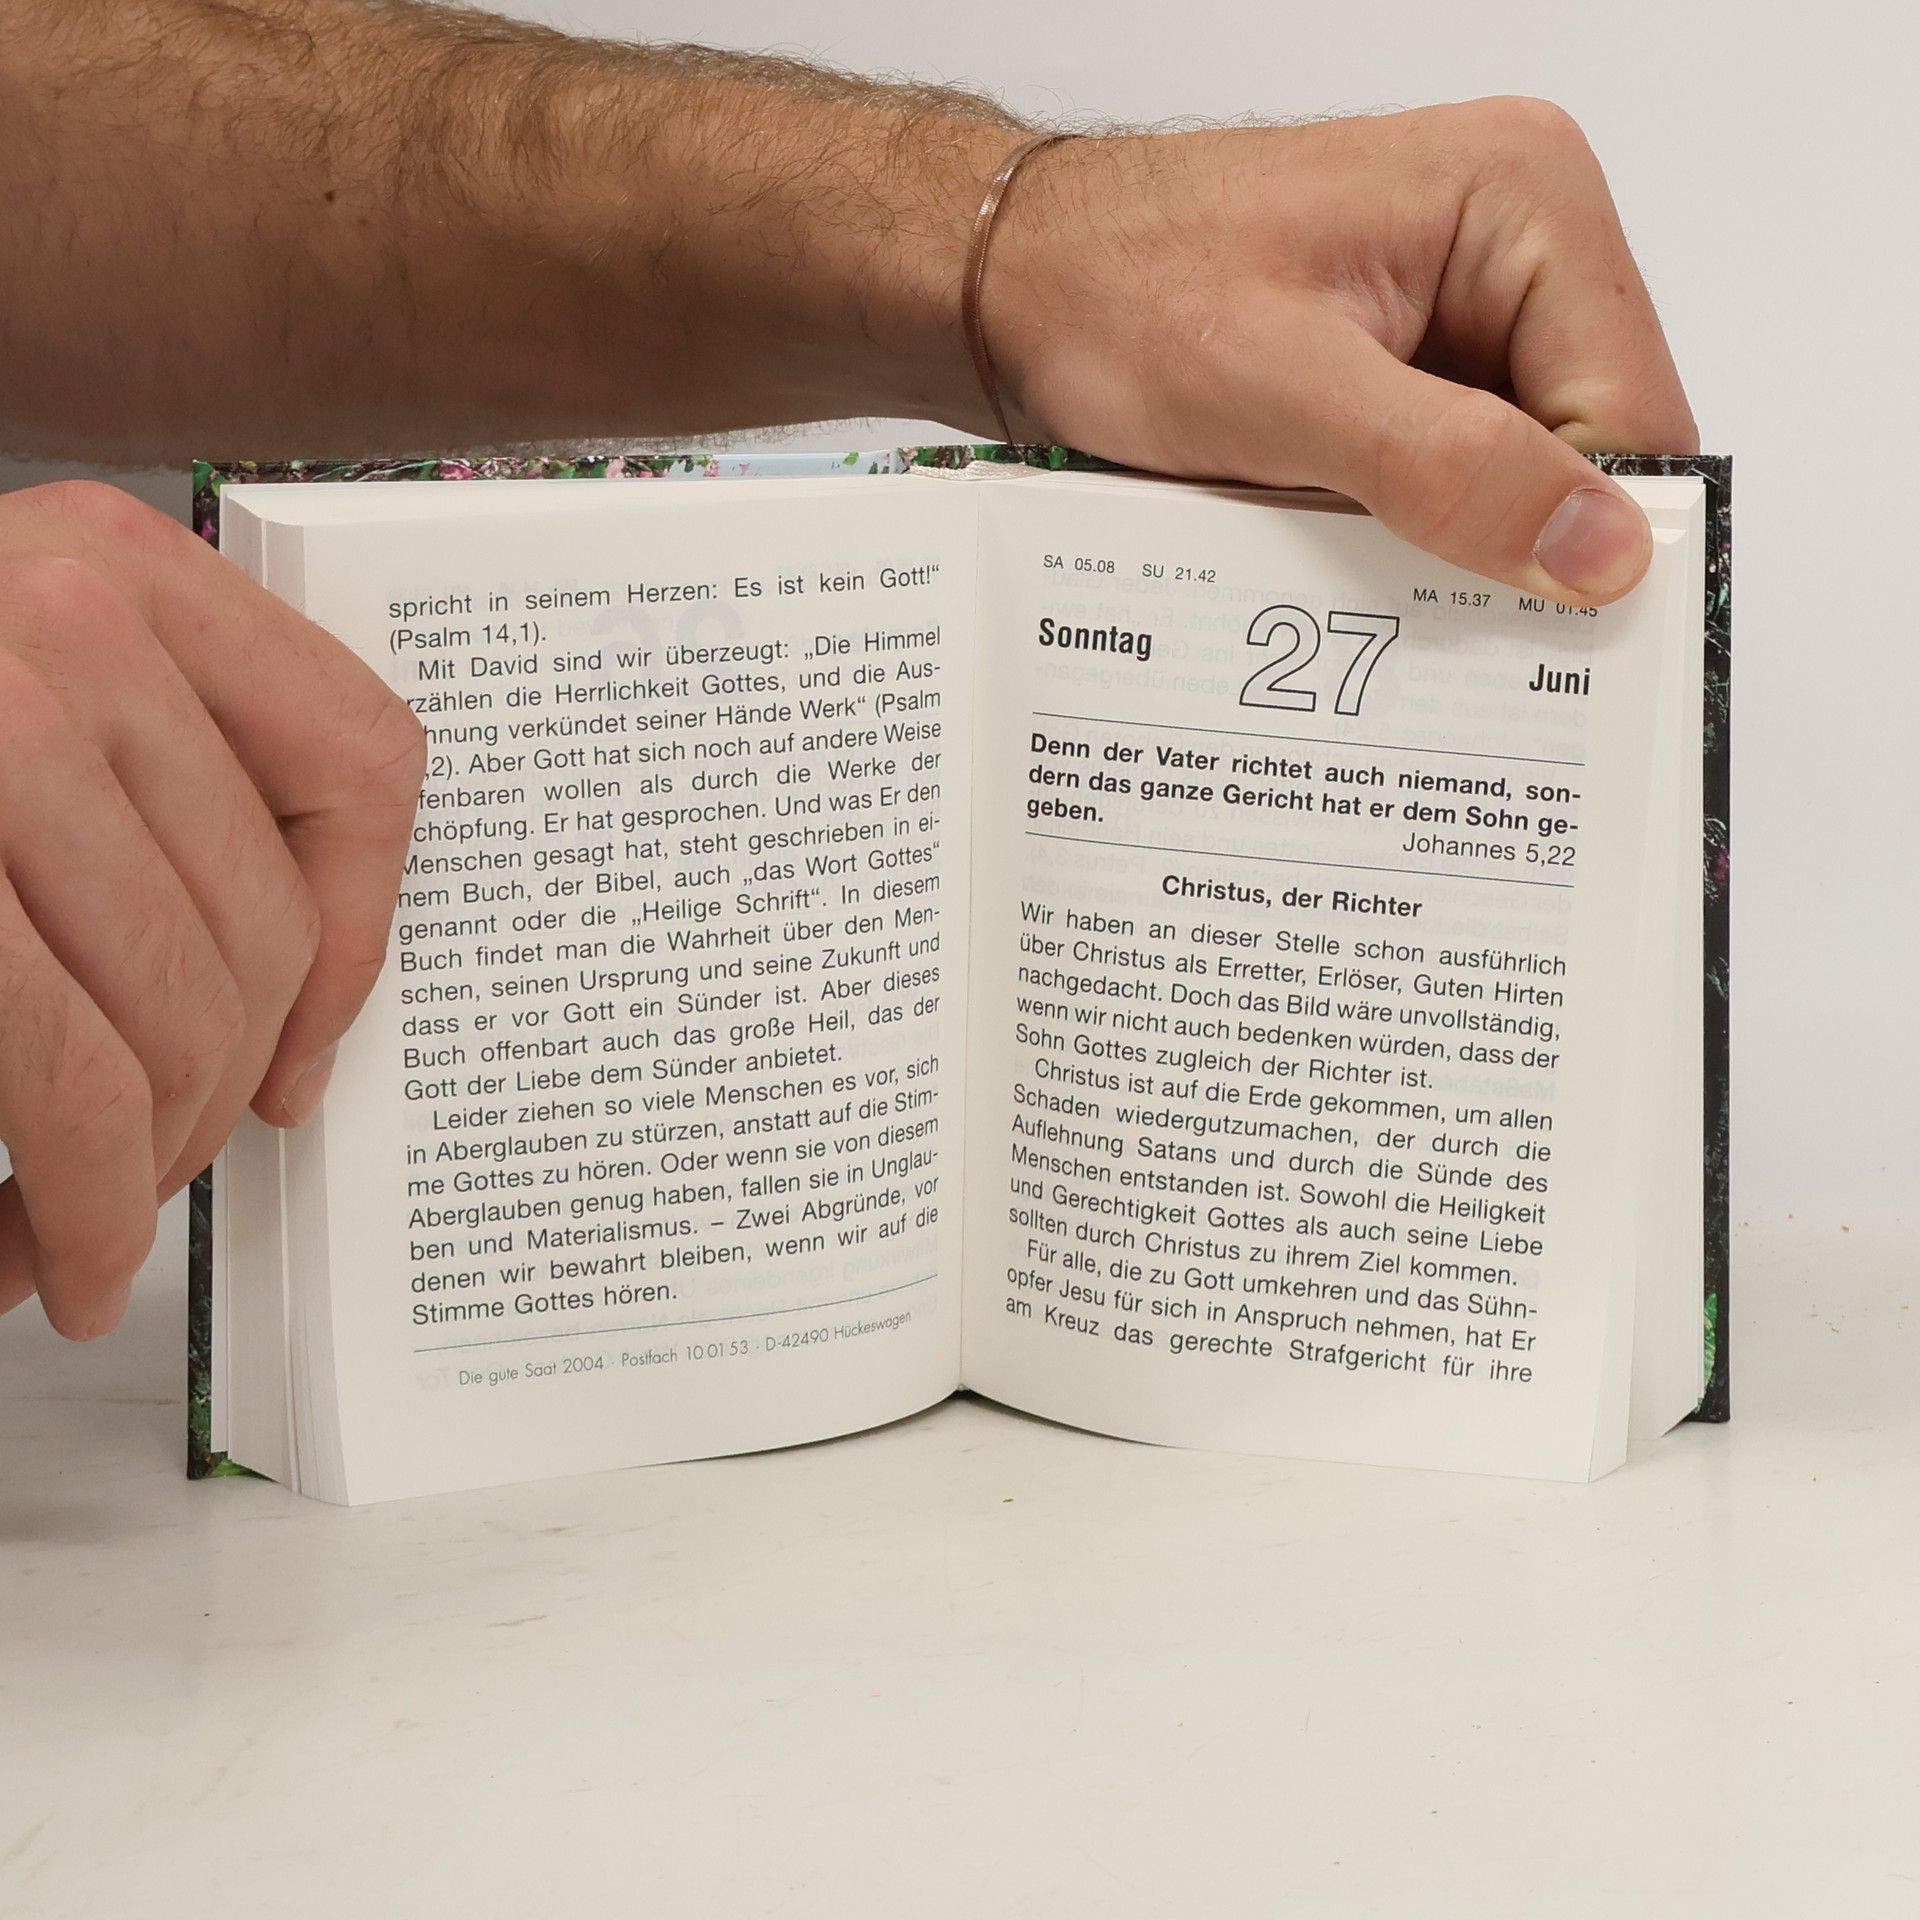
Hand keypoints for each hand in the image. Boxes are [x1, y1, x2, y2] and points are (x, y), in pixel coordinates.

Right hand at [0, 481, 425, 1337]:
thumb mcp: (17, 715)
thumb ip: (147, 789)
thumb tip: (302, 1006)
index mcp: (110, 560)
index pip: (363, 757)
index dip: (364, 927)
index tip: (307, 1032)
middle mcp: (54, 618)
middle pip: (267, 921)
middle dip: (225, 1085)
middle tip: (163, 1163)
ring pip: (184, 1015)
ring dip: (144, 1164)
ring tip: (88, 1216)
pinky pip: (74, 1085)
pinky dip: (81, 1206)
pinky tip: (47, 1255)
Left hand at [987, 99, 1697, 604]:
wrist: (1017, 288)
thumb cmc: (1118, 296)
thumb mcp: (1284, 393)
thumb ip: (1448, 469)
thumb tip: (1601, 550)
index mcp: (1523, 202)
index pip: (1633, 406)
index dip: (1592, 532)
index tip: (1539, 640)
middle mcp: (1514, 243)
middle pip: (1588, 444)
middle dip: (1524, 545)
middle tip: (1448, 640)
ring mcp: (1461, 307)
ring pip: (1520, 472)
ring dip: (1460, 547)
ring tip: (1379, 597)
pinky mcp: (1409, 363)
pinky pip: (1453, 472)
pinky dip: (1414, 533)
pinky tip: (1358, 569)